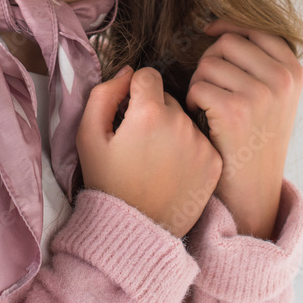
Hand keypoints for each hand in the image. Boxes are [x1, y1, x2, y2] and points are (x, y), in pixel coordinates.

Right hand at [76, 66, 222, 238]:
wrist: (136, 231)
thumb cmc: (107, 182)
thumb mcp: (88, 136)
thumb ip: (104, 94)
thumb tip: (127, 71)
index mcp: (148, 112)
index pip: (148, 74)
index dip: (134, 90)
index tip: (128, 112)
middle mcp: (180, 123)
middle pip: (167, 97)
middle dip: (153, 110)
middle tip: (139, 142)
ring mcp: (200, 143)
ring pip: (184, 119)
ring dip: (171, 129)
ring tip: (155, 159)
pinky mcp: (213, 162)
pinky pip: (199, 140)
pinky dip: (187, 149)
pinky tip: (172, 170)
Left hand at [185, 19, 302, 239]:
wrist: (253, 189)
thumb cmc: (255, 137)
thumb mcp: (274, 95)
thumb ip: (259, 61)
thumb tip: (219, 25)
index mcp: (293, 71)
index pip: (255, 28)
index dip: (228, 26)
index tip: (210, 31)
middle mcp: (282, 79)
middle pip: (227, 43)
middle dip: (210, 61)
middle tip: (212, 88)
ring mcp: (261, 94)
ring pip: (208, 64)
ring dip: (200, 83)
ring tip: (210, 107)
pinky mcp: (235, 112)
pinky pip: (198, 86)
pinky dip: (192, 101)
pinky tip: (202, 118)